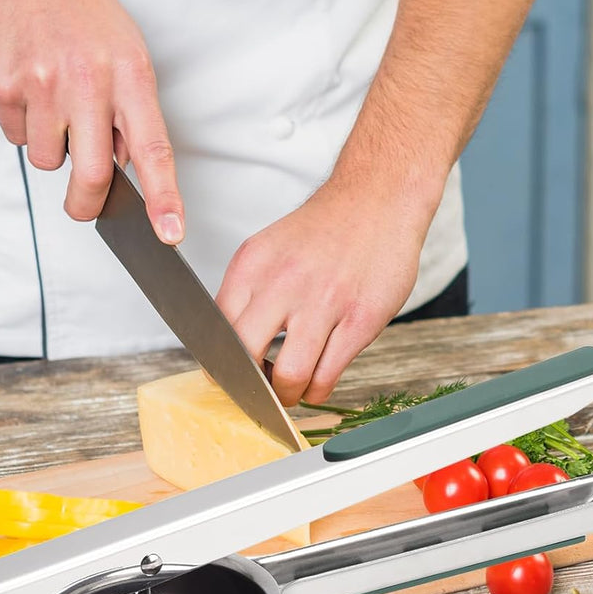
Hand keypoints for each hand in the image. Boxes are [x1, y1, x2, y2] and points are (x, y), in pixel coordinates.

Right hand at [0, 0, 183, 242]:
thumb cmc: (78, 10)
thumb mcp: (125, 49)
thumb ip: (129, 110)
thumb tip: (126, 167)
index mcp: (130, 73)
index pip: (153, 148)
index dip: (163, 197)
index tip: (171, 232)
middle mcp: (89, 80)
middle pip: (92, 174)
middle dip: (87, 203)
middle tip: (83, 207)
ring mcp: (43, 84)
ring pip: (48, 160)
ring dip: (50, 147)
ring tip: (49, 99)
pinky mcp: (3, 88)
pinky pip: (15, 138)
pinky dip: (21, 125)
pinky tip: (25, 86)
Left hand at [216, 173, 431, 406]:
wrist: (377, 198)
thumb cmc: (323, 231)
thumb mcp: (268, 250)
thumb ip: (247, 292)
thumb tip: (225, 343)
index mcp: (252, 266)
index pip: (215, 327)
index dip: (219, 361)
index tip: (227, 375)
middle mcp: (283, 283)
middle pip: (244, 355)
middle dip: (247, 386)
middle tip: (256, 393)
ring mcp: (323, 302)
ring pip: (289, 375)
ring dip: (285, 395)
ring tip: (289, 391)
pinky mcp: (360, 319)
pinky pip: (328, 374)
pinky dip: (317, 390)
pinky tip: (316, 383)